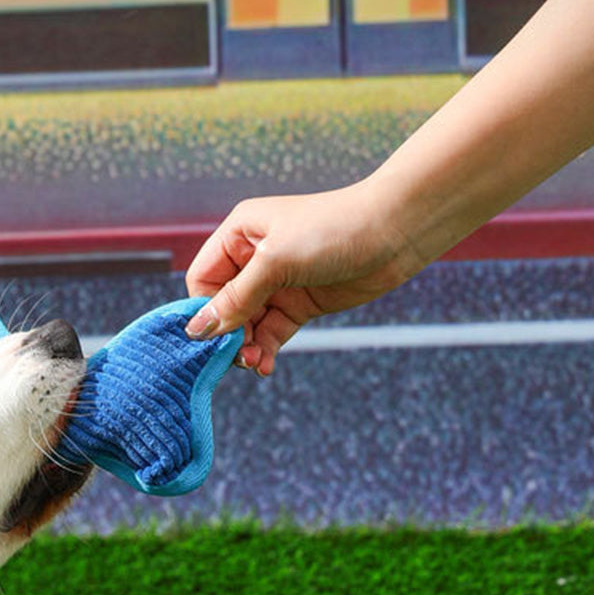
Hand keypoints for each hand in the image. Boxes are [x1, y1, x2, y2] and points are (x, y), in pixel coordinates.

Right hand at [184, 183, 424, 374]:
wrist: (396, 232)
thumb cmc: (334, 229)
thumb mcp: (275, 262)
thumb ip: (236, 298)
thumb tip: (197, 329)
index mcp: (238, 236)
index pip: (203, 280)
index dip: (204, 310)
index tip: (211, 337)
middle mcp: (253, 259)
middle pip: (222, 308)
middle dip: (227, 334)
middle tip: (237, 356)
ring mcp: (276, 284)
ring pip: (246, 325)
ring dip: (246, 348)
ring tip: (254, 363)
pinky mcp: (298, 304)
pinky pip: (269, 334)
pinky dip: (264, 351)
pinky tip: (265, 365)